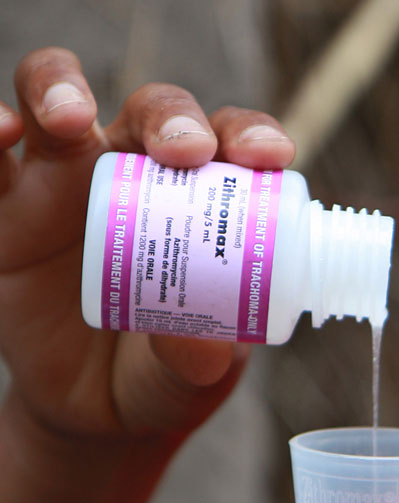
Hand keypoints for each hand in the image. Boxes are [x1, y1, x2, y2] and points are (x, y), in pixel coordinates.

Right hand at [0, 46, 294, 436]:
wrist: (98, 412)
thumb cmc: (169, 376)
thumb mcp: (196, 375)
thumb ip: (200, 359)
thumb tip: (201, 344)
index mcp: (206, 200)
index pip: (233, 144)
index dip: (252, 134)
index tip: (269, 157)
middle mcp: (139, 176)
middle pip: (155, 113)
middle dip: (172, 118)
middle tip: (185, 151)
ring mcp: (67, 185)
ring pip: (57, 103)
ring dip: (61, 90)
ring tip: (69, 117)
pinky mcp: (10, 210)